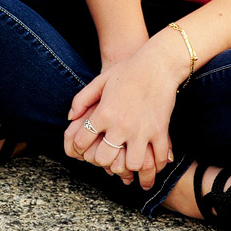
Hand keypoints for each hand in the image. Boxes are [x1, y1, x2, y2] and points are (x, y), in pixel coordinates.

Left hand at [63, 47, 177, 188]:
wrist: (158, 63)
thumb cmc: (129, 69)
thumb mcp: (101, 80)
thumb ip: (82, 99)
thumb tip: (71, 117)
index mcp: (104, 112)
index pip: (82, 141)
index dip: (79, 147)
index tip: (85, 148)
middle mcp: (121, 125)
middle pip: (105, 159)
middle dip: (104, 161)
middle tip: (109, 157)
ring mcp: (141, 130)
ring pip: (132, 164)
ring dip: (130, 167)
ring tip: (130, 164)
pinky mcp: (160, 131)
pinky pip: (158, 158)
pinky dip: (156, 167)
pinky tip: (153, 166)